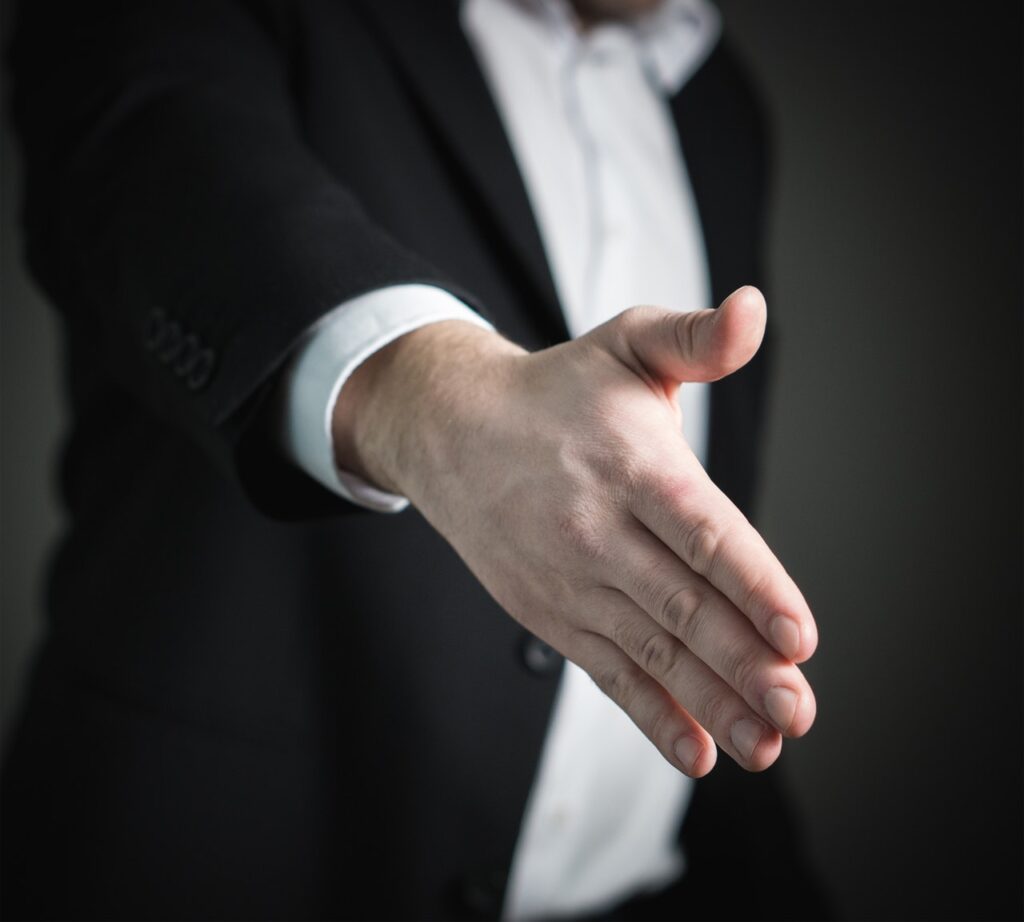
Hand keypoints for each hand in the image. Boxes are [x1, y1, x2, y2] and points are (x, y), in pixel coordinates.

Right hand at [335, 286, 816, 776]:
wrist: (451, 432)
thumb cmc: (557, 391)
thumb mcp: (626, 343)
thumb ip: (695, 337)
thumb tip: (752, 309)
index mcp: (629, 464)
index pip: (700, 532)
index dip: (751, 584)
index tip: (798, 634)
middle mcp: (597, 528)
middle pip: (680, 604)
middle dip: (742, 662)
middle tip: (798, 709)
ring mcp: (570, 578)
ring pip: (648, 649)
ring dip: (708, 702)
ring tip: (764, 743)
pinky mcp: (552, 611)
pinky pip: (605, 671)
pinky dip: (649, 714)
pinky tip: (694, 752)